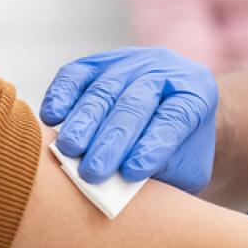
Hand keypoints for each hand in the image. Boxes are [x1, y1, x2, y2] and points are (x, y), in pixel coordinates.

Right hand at [39, 46, 216, 193]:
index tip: (131, 173)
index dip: (152, 146)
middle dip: (112, 139)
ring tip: (70, 150)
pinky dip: (62, 94)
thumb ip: (161, 174)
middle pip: (136, 103)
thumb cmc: (178, 152)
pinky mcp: (98, 63)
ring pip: (104, 90)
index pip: (176, 118)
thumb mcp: (184, 169)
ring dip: (84, 122)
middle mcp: (165, 71)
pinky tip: (52, 117)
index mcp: (196, 94)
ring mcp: (130, 62)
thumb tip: (120, 185)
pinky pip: (76, 74)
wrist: (170, 119)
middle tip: (93, 171)